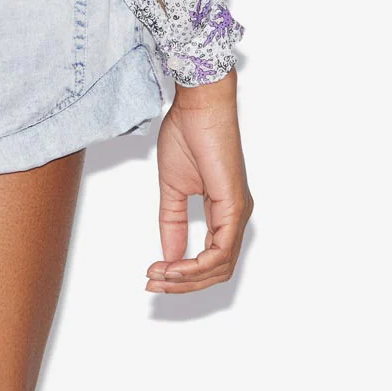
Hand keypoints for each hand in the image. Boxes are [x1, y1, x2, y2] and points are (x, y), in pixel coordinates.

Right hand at [146, 67, 252, 293]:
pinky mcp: (234, 206)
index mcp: (225, 212)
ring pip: (219, 267)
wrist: (198, 106)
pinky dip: (196, 264)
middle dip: (183, 284)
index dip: (182, 274)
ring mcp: (238, 213)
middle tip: (153, 283)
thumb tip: (168, 257)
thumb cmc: (188, 135)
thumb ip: (171, 223)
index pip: (210, 259)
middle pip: (216, 270)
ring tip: (159, 276)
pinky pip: (221, 251)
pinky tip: (175, 266)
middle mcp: (237, 217)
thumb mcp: (172, 189)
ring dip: (187, 278)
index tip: (153, 274)